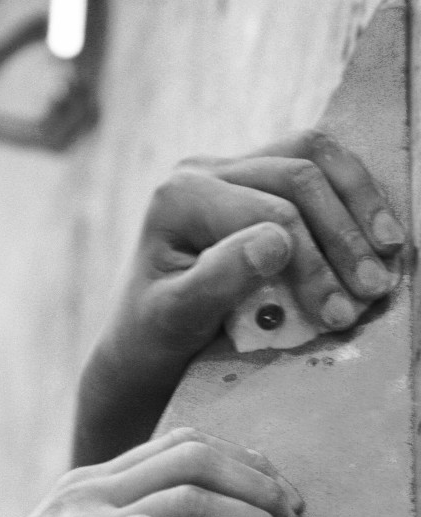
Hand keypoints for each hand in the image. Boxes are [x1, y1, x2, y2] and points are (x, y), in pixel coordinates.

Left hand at [75, 129, 405, 463]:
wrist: (147, 338)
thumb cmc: (156, 333)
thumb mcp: (176, 318)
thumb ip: (218, 280)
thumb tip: (276, 241)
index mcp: (179, 196)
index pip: (268, 214)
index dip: (313, 262)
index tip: (338, 315)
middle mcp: (202, 170)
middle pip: (298, 176)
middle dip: (344, 236)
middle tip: (373, 292)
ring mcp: (230, 168)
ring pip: (314, 157)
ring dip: (360, 205)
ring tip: (391, 258)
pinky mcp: (256, 177)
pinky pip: (318, 165)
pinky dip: (354, 196)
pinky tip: (379, 236)